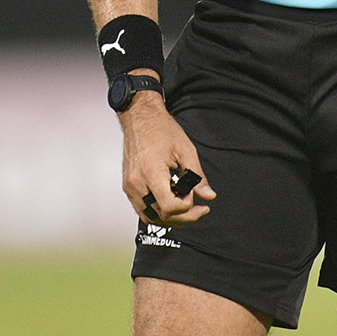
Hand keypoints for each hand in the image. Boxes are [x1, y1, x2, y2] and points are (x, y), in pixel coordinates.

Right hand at [119, 92, 215, 225]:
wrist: (140, 117)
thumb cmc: (161, 129)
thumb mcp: (186, 149)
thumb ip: (198, 175)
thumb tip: (209, 195)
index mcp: (151, 172)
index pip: (169, 206)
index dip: (186, 208)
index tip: (196, 198)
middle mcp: (137, 183)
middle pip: (160, 216)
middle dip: (183, 217)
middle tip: (200, 209)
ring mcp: (130, 186)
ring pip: (150, 217)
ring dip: (170, 218)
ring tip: (186, 209)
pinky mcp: (128, 186)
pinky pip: (142, 209)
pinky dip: (158, 211)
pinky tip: (171, 203)